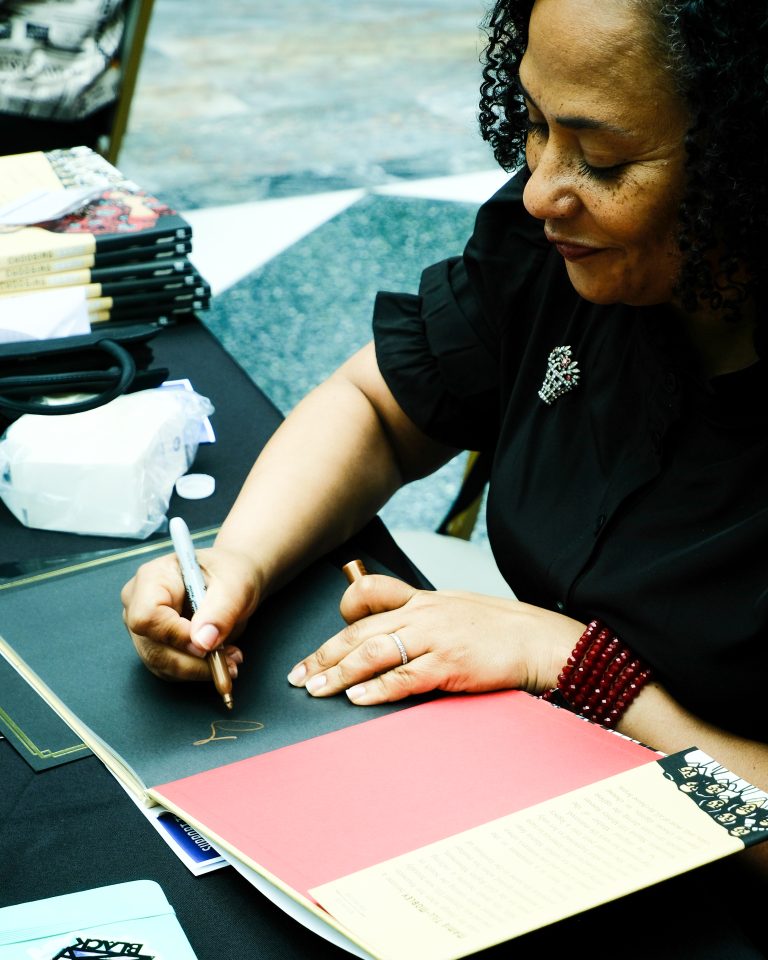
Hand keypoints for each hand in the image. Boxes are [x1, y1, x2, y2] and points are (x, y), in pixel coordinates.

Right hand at [121, 546, 261, 681]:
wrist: (235, 577)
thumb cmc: (232, 571)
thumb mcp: (236, 584)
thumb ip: (220, 611)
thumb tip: (202, 643)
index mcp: (152, 578)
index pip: (147, 617)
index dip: (176, 636)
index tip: (208, 644)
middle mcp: (138, 603)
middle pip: (152, 647)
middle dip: (194, 661)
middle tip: (230, 660)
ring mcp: (144, 627)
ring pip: (161, 664)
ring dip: (199, 669)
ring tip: (231, 658)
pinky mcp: (154, 644)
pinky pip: (169, 670)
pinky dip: (197, 671)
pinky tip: (220, 658)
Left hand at [286, 574, 582, 703]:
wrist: (538, 639)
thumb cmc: (497, 629)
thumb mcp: (454, 609)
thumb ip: (420, 617)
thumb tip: (389, 635)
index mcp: (421, 599)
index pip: (368, 597)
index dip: (339, 618)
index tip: (319, 645)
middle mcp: (422, 613)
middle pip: (361, 630)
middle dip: (324, 654)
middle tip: (297, 676)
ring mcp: (435, 637)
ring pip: (375, 651)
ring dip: (340, 672)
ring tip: (316, 689)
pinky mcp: (450, 664)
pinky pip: (406, 676)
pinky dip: (378, 688)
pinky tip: (357, 698)